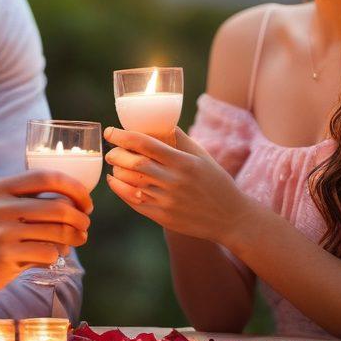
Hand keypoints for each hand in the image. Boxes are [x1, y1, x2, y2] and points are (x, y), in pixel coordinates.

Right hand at [0, 170, 92, 303]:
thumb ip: (21, 200)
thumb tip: (68, 203)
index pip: (48, 177)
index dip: (75, 189)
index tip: (86, 203)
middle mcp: (0, 205)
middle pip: (60, 207)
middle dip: (81, 219)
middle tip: (84, 228)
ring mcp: (1, 231)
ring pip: (58, 233)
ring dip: (72, 240)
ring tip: (72, 244)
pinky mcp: (3, 257)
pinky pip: (47, 254)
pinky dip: (54, 258)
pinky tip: (47, 260)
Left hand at [103, 126, 249, 242]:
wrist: (230, 218)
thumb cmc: (216, 181)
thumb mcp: (202, 156)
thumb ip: (181, 139)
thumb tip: (162, 121)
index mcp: (183, 162)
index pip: (146, 144)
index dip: (124, 136)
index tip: (110, 131)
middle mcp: (174, 181)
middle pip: (135, 163)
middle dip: (116, 154)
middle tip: (111, 150)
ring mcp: (167, 201)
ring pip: (132, 183)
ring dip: (117, 171)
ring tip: (114, 164)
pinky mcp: (163, 217)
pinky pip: (134, 202)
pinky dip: (120, 189)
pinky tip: (115, 181)